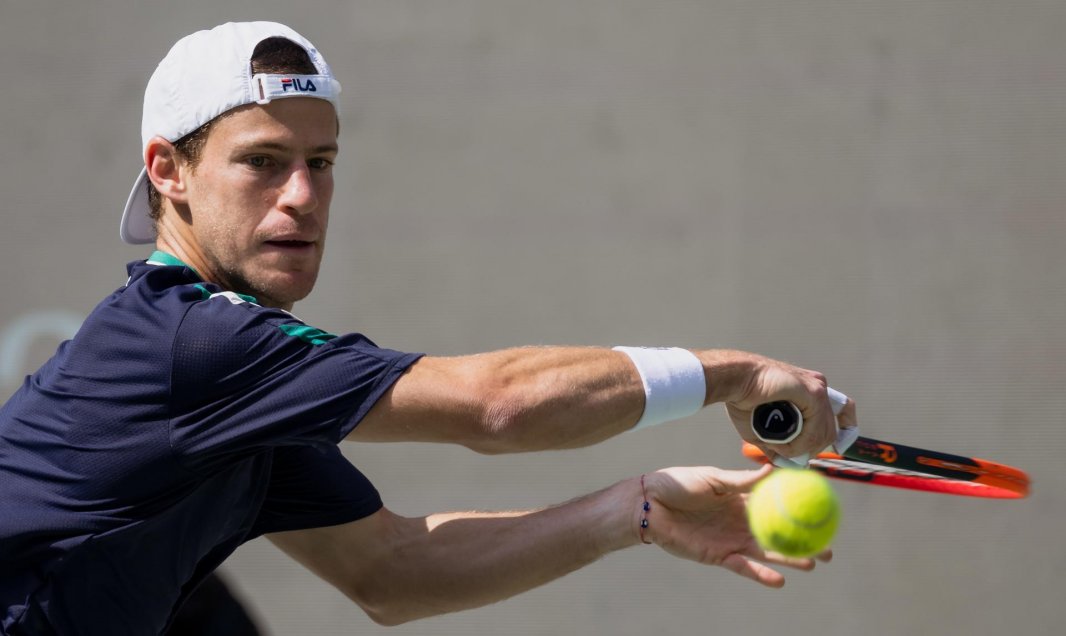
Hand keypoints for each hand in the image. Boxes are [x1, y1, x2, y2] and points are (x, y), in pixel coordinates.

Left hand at [640, 465, 829, 586]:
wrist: (650, 504)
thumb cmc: (678, 484)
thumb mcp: (713, 478)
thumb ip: (741, 479)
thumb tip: (774, 469)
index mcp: (742, 499)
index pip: (777, 503)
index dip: (798, 507)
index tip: (823, 509)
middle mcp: (742, 521)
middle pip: (780, 533)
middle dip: (804, 540)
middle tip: (830, 546)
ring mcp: (732, 540)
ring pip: (768, 552)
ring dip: (791, 558)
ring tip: (815, 562)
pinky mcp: (719, 556)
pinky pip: (744, 567)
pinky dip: (762, 574)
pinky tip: (780, 579)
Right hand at [720, 355, 856, 459]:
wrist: (734, 380)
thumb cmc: (743, 399)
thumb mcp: (762, 430)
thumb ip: (777, 446)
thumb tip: (788, 464)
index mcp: (810, 390)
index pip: (843, 410)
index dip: (846, 430)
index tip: (839, 447)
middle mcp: (818, 387)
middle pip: (832, 429)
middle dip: (814, 448)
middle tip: (793, 456)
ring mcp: (818, 388)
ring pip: (825, 432)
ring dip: (804, 448)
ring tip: (783, 450)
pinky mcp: (813, 391)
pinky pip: (816, 428)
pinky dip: (802, 442)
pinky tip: (787, 445)